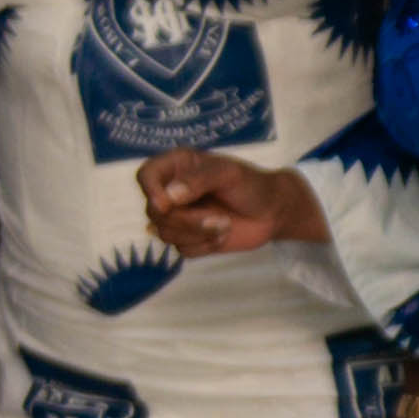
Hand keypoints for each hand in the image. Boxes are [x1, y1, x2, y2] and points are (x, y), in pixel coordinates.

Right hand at [143, 150, 327, 258]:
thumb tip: (168, 197)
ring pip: (165, 234)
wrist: (273, 212)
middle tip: (219, 219)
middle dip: (186, 220)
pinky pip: (182, 250)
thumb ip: (198, 181)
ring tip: (225, 224)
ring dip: (198, 234)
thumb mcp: (228, 174)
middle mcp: (171, 192)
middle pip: (154, 212)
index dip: (150, 191)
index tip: (165, 204)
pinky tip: (223, 234)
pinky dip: (204, 246)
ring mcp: (179, 217)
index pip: (145, 176)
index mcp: (176, 168)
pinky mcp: (190, 239)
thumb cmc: (251, 185)